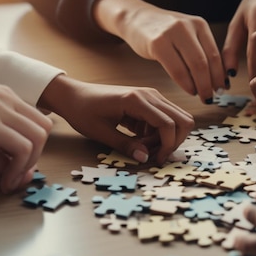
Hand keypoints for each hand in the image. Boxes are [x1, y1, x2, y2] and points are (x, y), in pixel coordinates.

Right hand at [0, 84, 51, 192]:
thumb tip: (15, 175)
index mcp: (5, 96)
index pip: (37, 123)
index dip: (32, 150)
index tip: (11, 168)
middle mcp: (6, 97)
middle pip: (44, 129)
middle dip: (34, 157)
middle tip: (12, 175)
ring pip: (37, 138)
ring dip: (28, 165)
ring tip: (7, 181)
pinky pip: (21, 148)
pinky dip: (17, 170)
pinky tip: (3, 182)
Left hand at [39, 76, 194, 164]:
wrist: (74, 95)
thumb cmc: (83, 111)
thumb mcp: (101, 133)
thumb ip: (125, 146)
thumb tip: (145, 159)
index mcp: (136, 100)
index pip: (168, 124)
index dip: (167, 146)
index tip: (156, 161)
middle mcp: (150, 95)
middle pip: (182, 119)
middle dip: (173, 142)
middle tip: (154, 155)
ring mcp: (152, 96)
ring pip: (177, 119)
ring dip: (166, 138)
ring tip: (143, 148)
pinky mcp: (150, 101)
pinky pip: (166, 119)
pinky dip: (159, 134)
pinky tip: (140, 141)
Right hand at [119, 3, 225, 103]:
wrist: (136, 19)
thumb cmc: (163, 32)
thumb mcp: (186, 34)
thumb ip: (200, 50)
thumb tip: (217, 78)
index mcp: (199, 24)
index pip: (216, 54)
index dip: (220, 75)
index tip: (223, 88)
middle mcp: (188, 26)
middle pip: (206, 61)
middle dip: (212, 84)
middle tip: (212, 97)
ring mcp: (172, 33)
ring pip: (195, 66)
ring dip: (201, 86)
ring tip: (202, 96)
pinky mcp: (157, 43)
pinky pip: (176, 69)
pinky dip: (186, 84)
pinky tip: (189, 90)